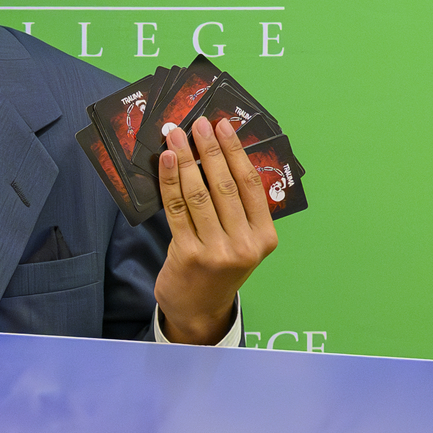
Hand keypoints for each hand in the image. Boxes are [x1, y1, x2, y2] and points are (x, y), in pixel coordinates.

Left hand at [153, 115, 277, 343]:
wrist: (198, 310)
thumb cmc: (219, 268)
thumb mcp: (241, 242)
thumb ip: (237, 209)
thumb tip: (216, 155)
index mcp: (265, 237)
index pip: (250, 184)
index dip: (236, 151)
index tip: (223, 126)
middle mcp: (245, 245)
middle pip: (225, 185)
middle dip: (209, 149)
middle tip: (197, 123)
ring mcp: (217, 251)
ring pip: (200, 194)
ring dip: (186, 159)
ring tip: (176, 135)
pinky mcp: (189, 254)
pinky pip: (177, 209)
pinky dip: (170, 181)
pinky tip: (167, 161)